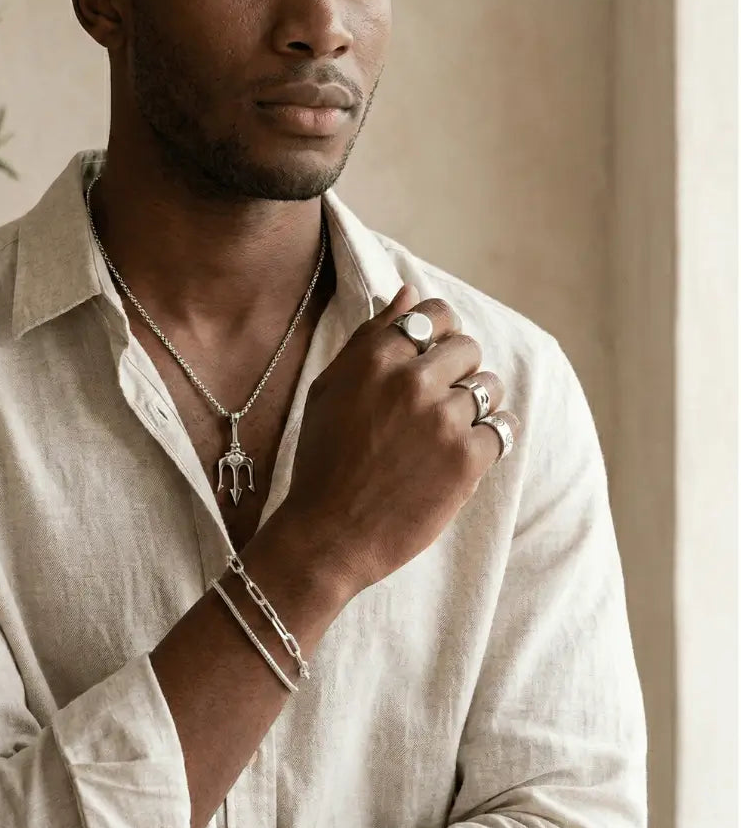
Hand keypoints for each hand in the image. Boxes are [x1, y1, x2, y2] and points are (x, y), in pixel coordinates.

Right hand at [268, 284, 521, 598]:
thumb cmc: (324, 460)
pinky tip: (464, 456)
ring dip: (475, 406)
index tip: (431, 358)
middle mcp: (411, 380)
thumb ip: (371, 336)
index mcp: (375, 358)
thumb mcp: (331, 388)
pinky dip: (490, 441)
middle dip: (457, 372)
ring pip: (489, 387)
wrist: (329, 534)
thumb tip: (409, 293)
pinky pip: (503, 429)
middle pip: (468, 347)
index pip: (435, 314)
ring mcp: (442, 419)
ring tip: (446, 434)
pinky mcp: (466, 459)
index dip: (439, 334)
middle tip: (434, 406)